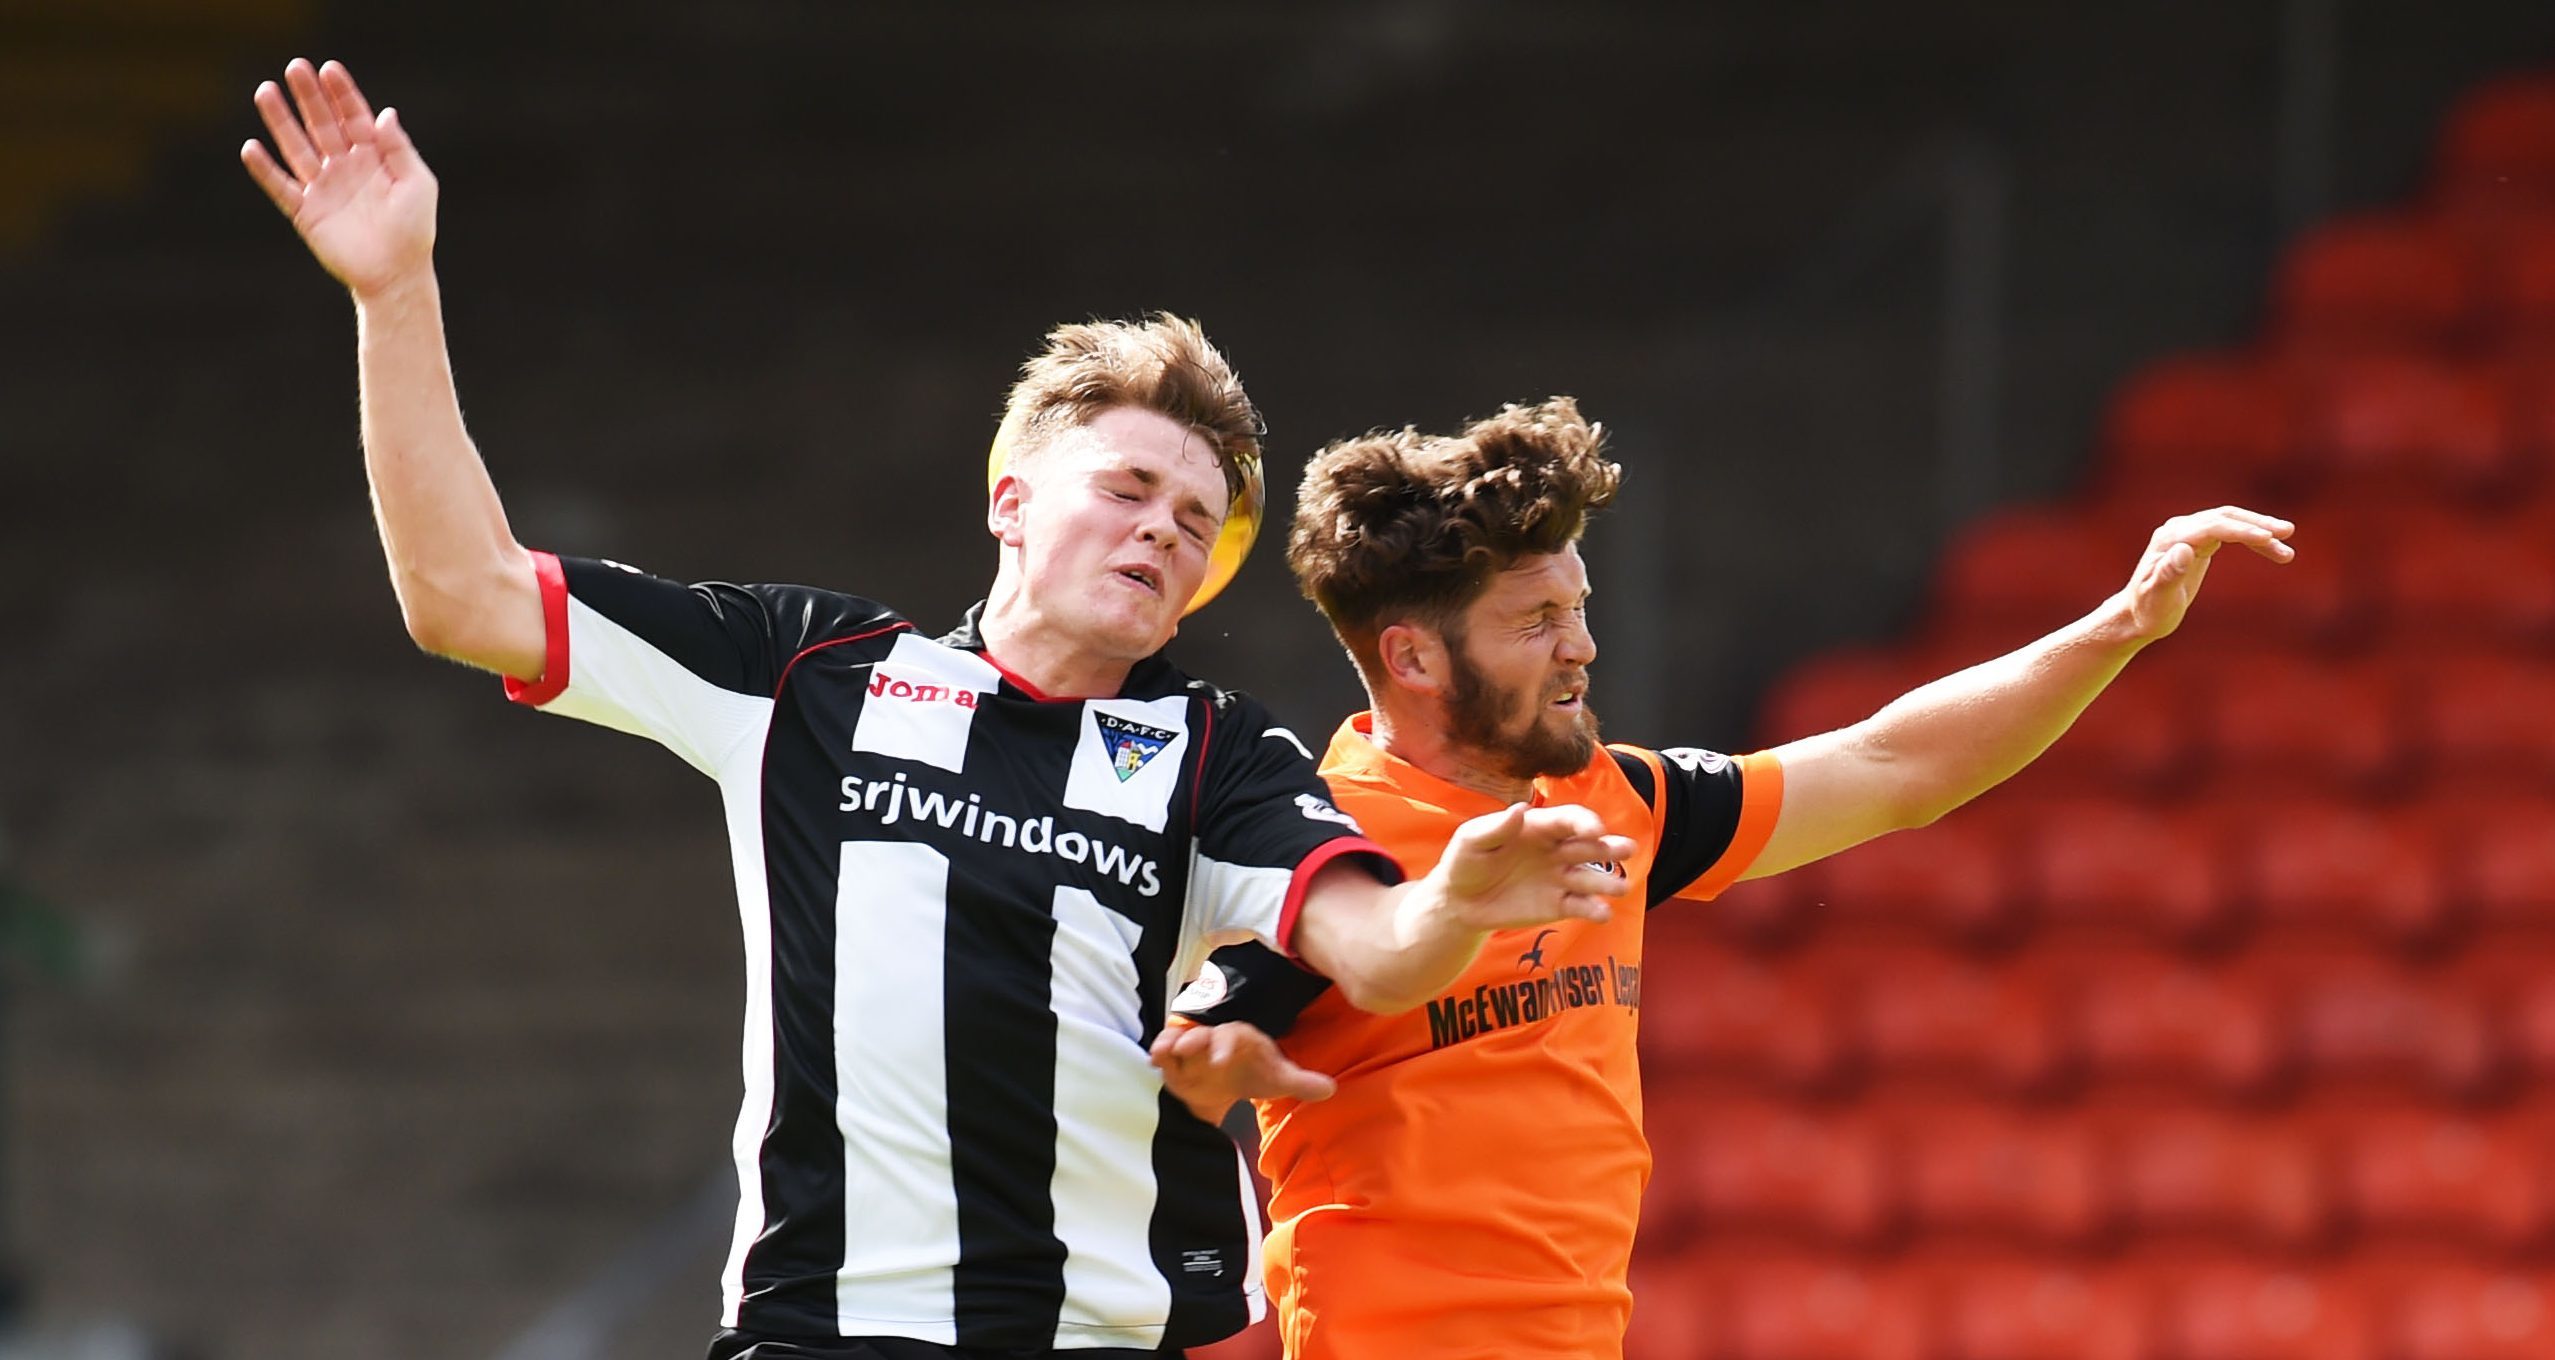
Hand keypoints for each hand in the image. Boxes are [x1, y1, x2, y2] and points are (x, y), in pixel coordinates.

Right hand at [241, 59, 437, 297]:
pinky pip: (280, 187)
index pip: (354, 117)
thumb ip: (399, 149)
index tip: (329, 68)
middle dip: (309, 96)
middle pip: (321, 123)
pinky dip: (265, 170)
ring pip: (296, 147)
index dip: (342, 93)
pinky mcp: (306, 212)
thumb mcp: (417, 185)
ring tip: (266, 92)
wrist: (397, 275)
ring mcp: (323, 187)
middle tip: (295, 67)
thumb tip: (385, 113)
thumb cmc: (414, 230)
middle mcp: (344, 167)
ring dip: (281, 121)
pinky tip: (251, 147)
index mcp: (373, 157)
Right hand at [1149, 1021, 1335, 1125]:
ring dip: (1171, 1043)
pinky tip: (1153, 1060)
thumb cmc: (1251, 1073)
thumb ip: (1301, 1082)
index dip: (1227, 1046)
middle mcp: (1214, 1039)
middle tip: (1184, 1049)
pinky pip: (1165, 1051)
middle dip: (1193, 1040)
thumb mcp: (1275, 1079)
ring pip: (1180, 1040)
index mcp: (1240, 1040)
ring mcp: (1193, 1048)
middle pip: (1203, 1035)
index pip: (1234, 1037)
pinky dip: (1159, 1053)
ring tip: (1160, 1053)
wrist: (1225, 1081)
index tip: (1221, 1061)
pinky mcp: (1175, 1059)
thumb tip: (1331, 1089)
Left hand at [1431, 802, 1636, 930]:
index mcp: (1539, 827)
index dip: (1584, 822)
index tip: (1595, 830)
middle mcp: (1557, 850)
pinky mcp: (1558, 906)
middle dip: (1609, 847)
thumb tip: (1520, 810)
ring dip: (1609, 882)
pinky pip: (1581, 907)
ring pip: (1591, 878)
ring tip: (1621, 887)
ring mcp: (1560, 879)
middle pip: (1590, 846)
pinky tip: (1602, 914)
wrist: (1459, 902)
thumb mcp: (1471, 840)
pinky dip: (1595, 910)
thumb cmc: (1465, 862)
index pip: (1569, 820)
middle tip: (1626, 850)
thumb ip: (1495, 828)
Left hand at [2121, 505, 2294, 640]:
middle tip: (2287, 532)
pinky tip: (2271, 548)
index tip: (2269, 537)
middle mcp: (2178, 530)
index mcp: (2169, 539)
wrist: (2136, 615)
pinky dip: (2251, 539)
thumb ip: (2168, 574)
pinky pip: (2229, 533)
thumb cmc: (2147, 610)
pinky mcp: (2197, 542)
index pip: (2211, 527)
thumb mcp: (2158, 597)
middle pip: (2224, 518)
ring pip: (2230, 523)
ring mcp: (2187, 534)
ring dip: (2259, 531)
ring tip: (2287, 548)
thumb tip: (2184, 550)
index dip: (2241, 530)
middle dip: (2257, 524)